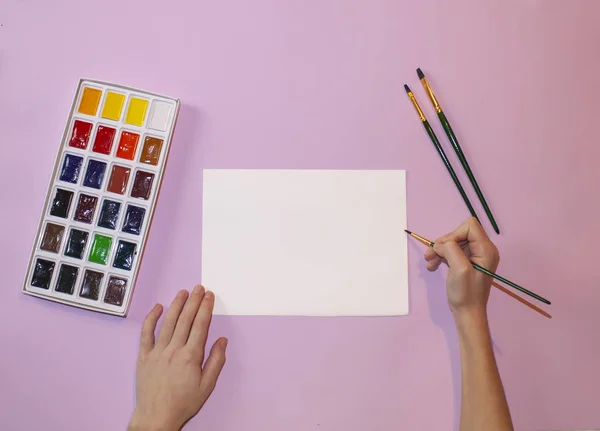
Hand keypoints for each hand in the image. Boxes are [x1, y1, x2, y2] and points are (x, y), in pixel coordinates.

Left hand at [128, 286, 227, 430]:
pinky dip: (151, 319)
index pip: (200, 325)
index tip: (209, 296)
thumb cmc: (183, 403)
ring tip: (183, 292)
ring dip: (176, 305)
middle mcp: (174, 350)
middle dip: (194, 301)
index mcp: (191, 356)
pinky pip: (146, 333)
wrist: (156, 417)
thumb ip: (216, 361)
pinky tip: (157, 308)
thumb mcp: (207, 386)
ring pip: (168, 322)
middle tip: (199, 288)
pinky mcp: (144, 356)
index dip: (206, 308)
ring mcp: (157, 351)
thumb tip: (222, 341)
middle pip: (185, 319)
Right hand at [424, 217, 498, 314]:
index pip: (469, 226)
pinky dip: (441, 256)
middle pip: (459, 233)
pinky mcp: (467, 261)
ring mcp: (475, 256)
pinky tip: (433, 265)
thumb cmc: (466, 293)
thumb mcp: (459, 269)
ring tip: (429, 262)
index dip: (454, 234)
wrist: (467, 313)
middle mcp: (483, 249)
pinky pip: (452, 251)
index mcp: (486, 249)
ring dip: (439, 250)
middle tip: (430, 255)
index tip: (444, 248)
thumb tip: (440, 243)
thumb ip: (451, 249)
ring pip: (453, 242)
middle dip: (443, 243)